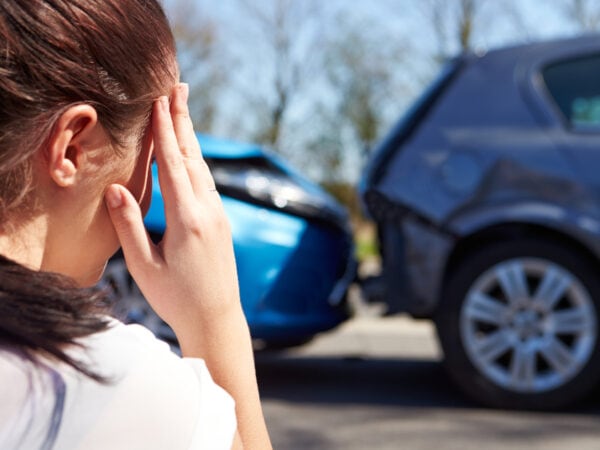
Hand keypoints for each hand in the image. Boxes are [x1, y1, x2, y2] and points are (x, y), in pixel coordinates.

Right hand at [104, 83, 240, 341]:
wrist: (217, 318)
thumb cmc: (176, 298)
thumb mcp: (144, 266)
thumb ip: (129, 225)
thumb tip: (115, 187)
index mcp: (187, 220)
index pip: (173, 165)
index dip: (165, 131)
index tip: (159, 100)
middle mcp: (209, 212)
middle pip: (193, 158)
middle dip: (183, 121)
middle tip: (179, 87)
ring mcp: (219, 216)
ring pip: (203, 169)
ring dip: (191, 138)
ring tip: (183, 110)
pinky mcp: (222, 223)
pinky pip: (208, 183)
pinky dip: (196, 161)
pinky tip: (191, 154)